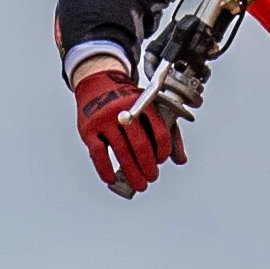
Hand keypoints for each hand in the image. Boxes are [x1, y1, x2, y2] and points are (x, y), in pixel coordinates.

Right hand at [69, 58, 184, 196]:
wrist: (97, 84)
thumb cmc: (126, 100)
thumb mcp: (147, 108)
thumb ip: (167, 131)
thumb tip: (180, 159)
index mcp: (143, 104)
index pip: (159, 130)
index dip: (164, 149)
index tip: (162, 160)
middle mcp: (124, 111)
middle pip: (141, 144)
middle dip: (149, 166)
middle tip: (152, 178)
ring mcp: (105, 120)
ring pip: (121, 151)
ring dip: (132, 172)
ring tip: (139, 184)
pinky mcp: (89, 129)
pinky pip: (98, 153)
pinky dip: (105, 169)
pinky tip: (112, 179)